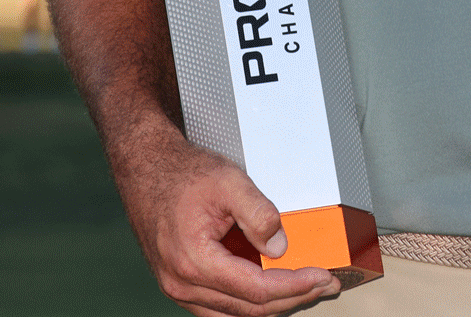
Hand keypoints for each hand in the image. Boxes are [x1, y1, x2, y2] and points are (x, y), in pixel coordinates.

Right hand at [109, 123, 338, 315]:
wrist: (145, 169)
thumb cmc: (182, 174)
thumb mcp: (229, 182)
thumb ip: (259, 215)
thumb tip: (281, 248)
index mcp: (195, 262)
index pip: (258, 290)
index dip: (296, 286)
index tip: (323, 276)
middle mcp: (183, 284)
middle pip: (250, 309)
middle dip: (293, 298)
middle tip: (324, 285)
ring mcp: (178, 288)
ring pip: (235, 313)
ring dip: (273, 304)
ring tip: (304, 288)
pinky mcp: (180, 284)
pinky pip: (220, 306)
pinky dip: (250, 301)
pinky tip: (272, 287)